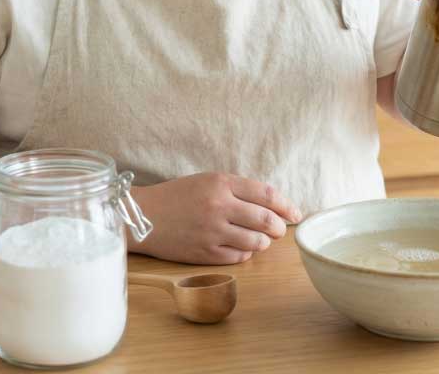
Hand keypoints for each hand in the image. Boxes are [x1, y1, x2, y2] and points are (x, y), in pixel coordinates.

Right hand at [129, 172, 301, 264]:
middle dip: (279, 227)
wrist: (143, 217)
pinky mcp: (204, 253)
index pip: (266, 194)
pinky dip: (245, 254)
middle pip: (266, 220)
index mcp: (220, 183)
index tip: (295, 213)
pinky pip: (238, 257)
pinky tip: (240, 248)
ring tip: (260, 239)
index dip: (286, 205)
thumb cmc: (177, 196)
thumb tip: (271, 205)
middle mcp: (218, 206)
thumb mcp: (207, 181)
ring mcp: (212, 232)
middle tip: (280, 229)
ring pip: (255, 242)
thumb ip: (238, 189)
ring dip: (263, 242)